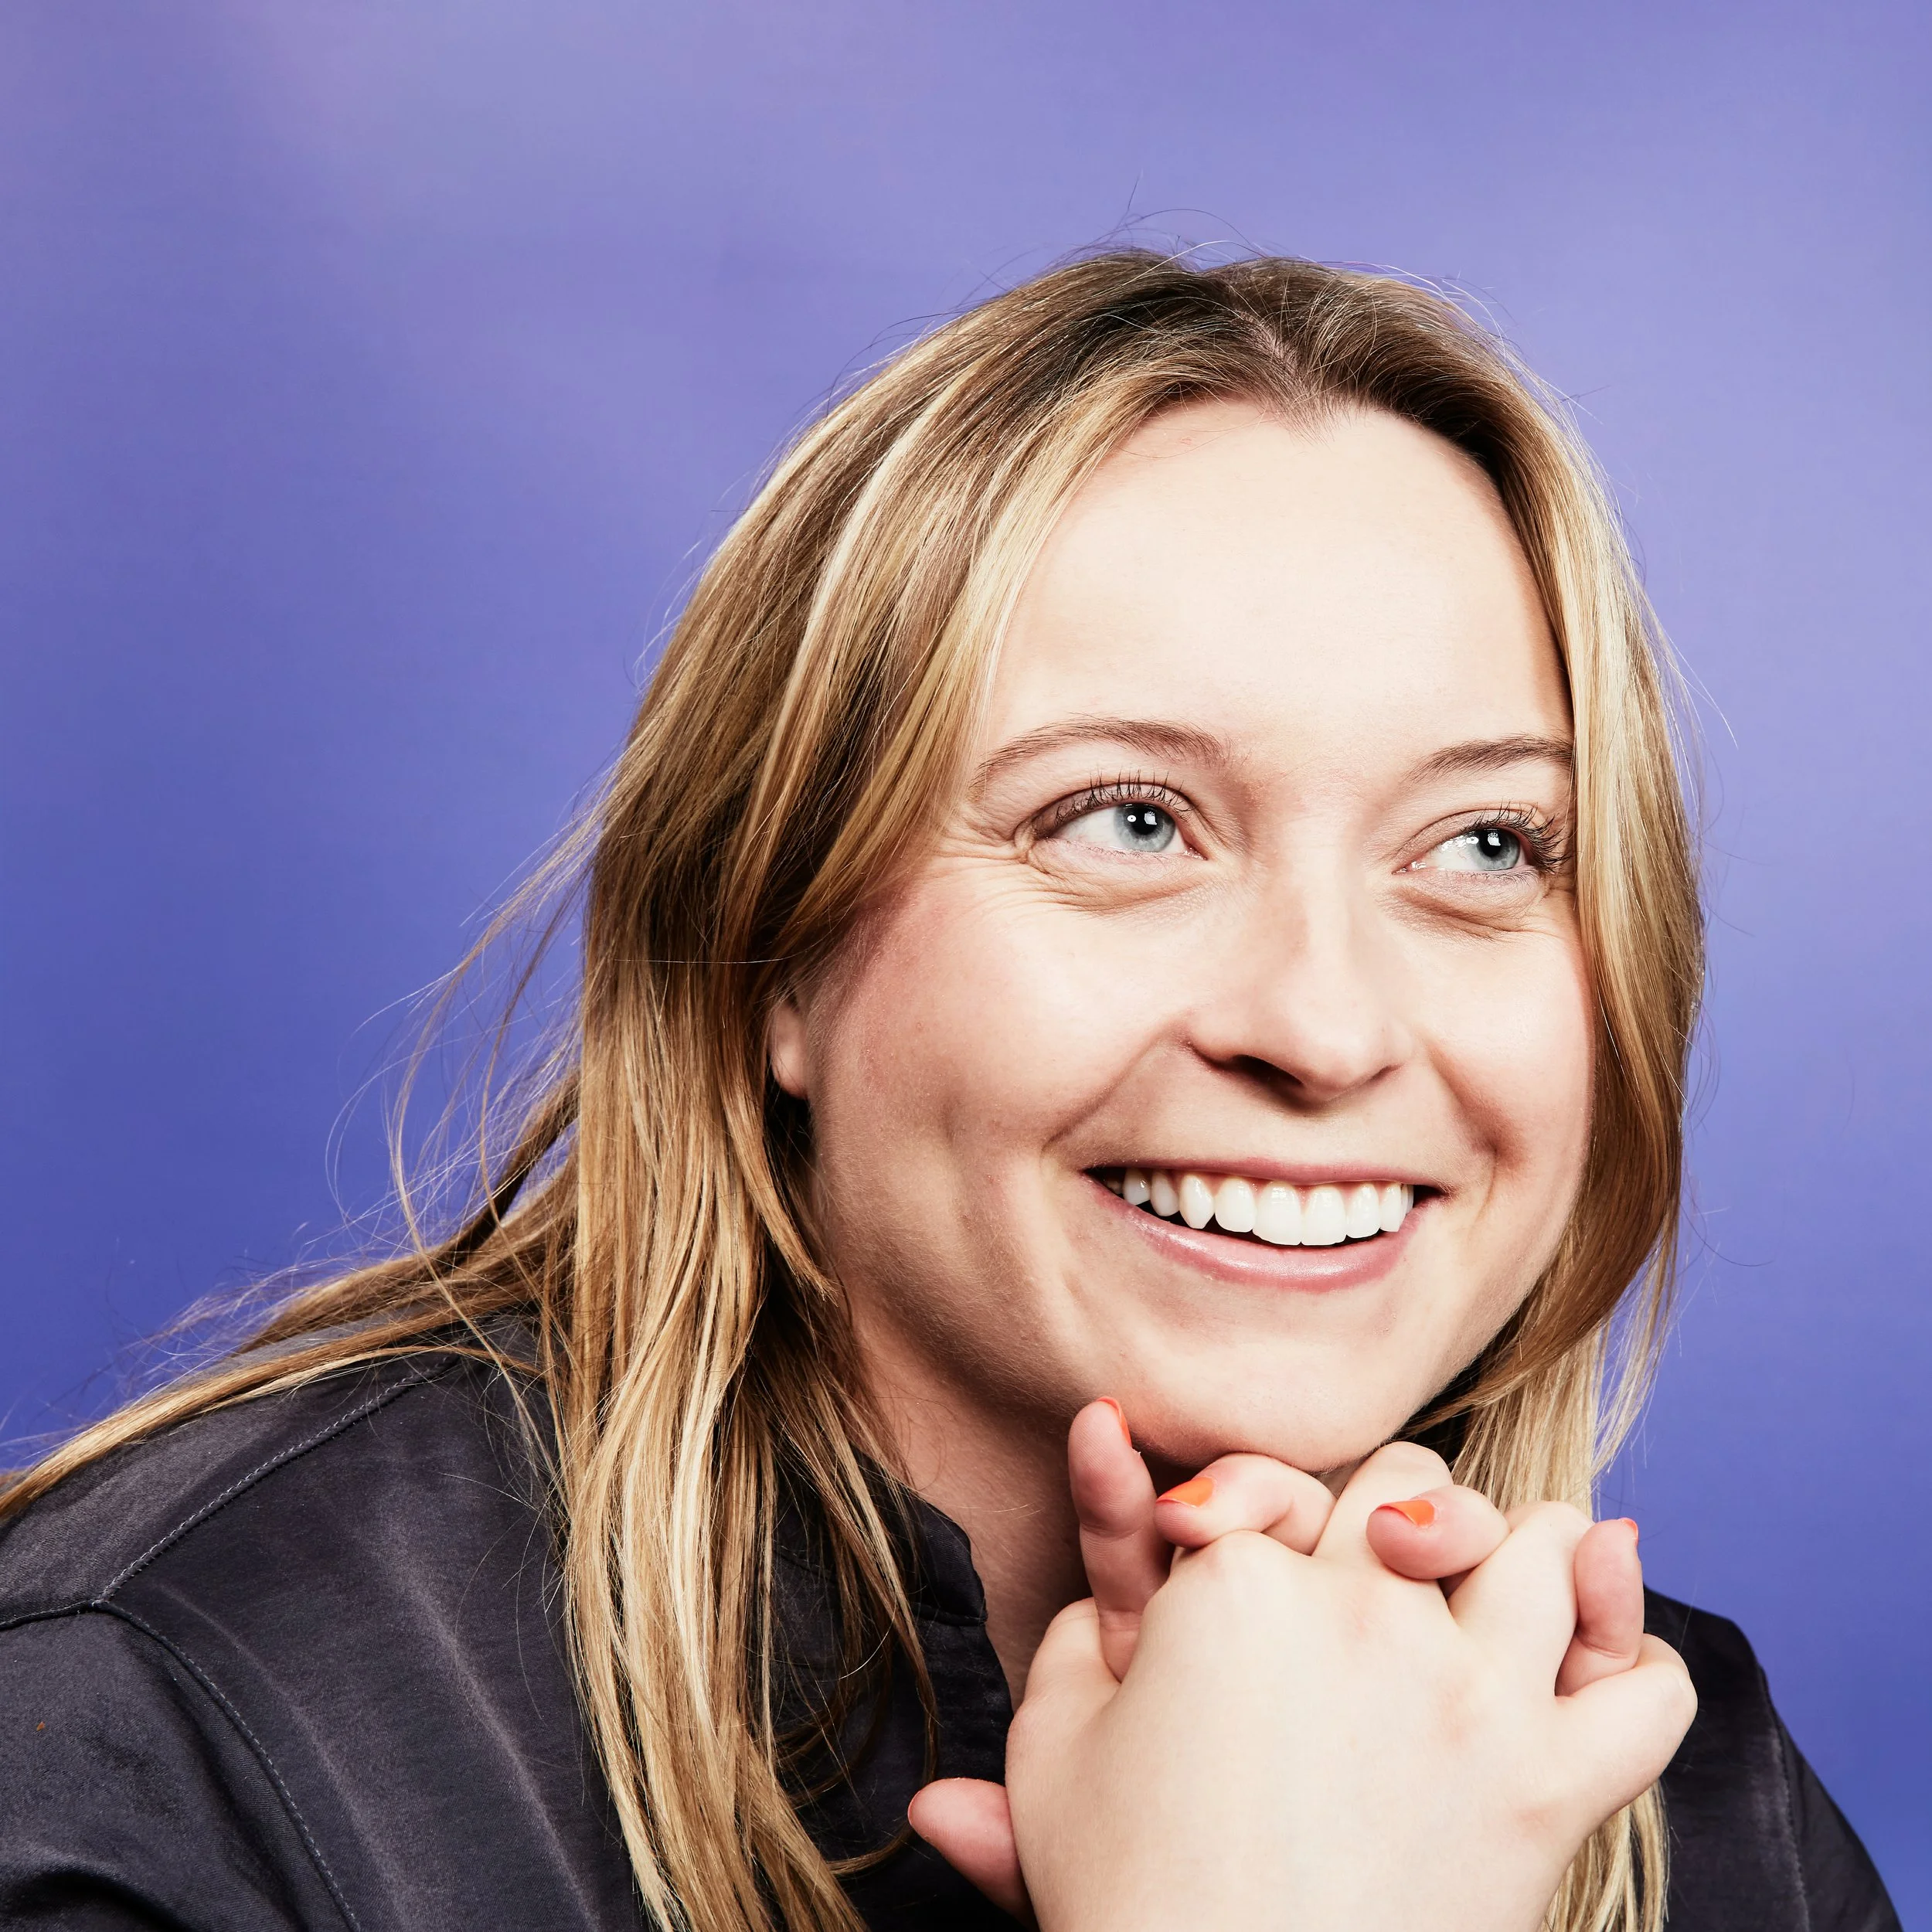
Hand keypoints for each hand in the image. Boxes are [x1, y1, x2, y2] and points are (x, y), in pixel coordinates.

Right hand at [910, 1404, 1658, 1921]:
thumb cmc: (1128, 1898)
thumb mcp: (1051, 1755)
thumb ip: (1067, 1648)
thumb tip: (1094, 1580)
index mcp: (1235, 1582)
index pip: (1268, 1483)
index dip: (1251, 1509)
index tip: (1228, 1549)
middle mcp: (1364, 1608)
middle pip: (1413, 1481)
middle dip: (1392, 1511)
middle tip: (1372, 1570)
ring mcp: (1468, 1691)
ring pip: (1542, 1544)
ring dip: (1517, 1557)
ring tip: (1485, 1600)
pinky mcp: (1549, 1786)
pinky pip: (1649, 1690)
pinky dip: (1634, 1660)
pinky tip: (1585, 1668)